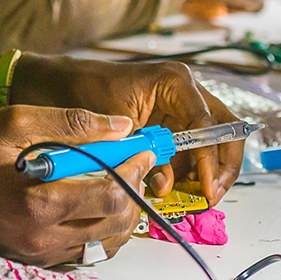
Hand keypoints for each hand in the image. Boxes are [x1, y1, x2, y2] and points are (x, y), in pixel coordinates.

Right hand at [0, 107, 154, 266]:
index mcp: (37, 202)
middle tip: (135, 164)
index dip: (135, 170)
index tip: (142, 148)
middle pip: (115, 224)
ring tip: (117, 180)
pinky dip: (98, 228)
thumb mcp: (10, 122)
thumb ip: (69, 122)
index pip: (110, 194)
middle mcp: (42, 237)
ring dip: (120, 212)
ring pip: (103, 242)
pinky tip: (91, 202)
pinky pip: (82, 250)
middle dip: (134, 191)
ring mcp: (37, 254)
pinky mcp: (32, 260)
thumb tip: (118, 125)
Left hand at [13, 57, 243, 203]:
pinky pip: (188, 149)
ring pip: (210, 143)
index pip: (209, 124)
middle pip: (223, 129)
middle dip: (222, 165)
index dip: (212, 159)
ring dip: (204, 171)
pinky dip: (185, 170)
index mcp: (176, 82)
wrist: (57, 84)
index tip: (208, 189)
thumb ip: (146, 154)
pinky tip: (172, 186)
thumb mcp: (117, 125)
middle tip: (212, 194)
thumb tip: (166, 187)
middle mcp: (184, 92)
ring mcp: (178, 106)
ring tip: (192, 196)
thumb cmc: (84, 92)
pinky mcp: (168, 123)